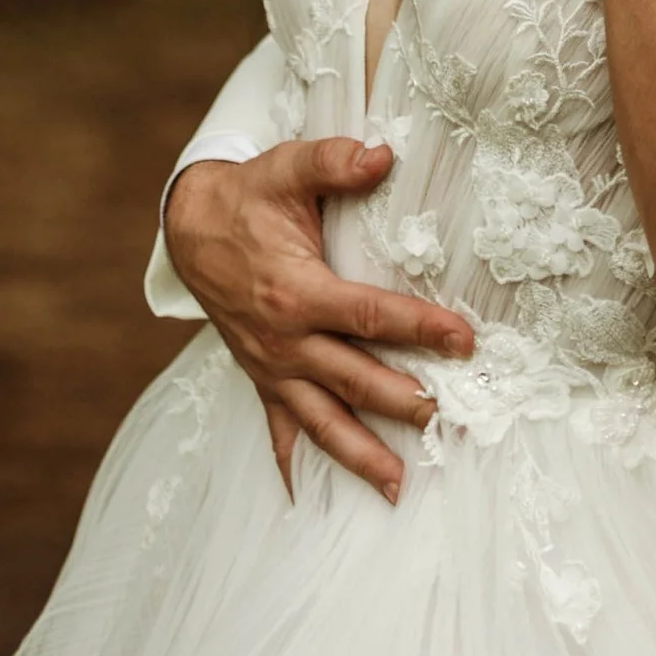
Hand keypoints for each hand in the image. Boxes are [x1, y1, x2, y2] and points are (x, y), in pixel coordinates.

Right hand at [164, 137, 475, 504]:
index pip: (369, 315)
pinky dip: (291, 466)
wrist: (191, 227)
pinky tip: (306, 501)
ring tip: (398, 488)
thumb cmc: (248, 197)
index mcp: (296, 291)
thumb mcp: (286, 167)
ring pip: (319, 420)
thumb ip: (334, 162)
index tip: (464, 341)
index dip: (419, 327)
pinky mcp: (260, 379)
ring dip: (358, 456)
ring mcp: (270, 367)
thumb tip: (383, 155)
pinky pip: (278, 430)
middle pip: (352, 379)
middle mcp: (283, 339)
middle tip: (450, 424)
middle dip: (402, 403)